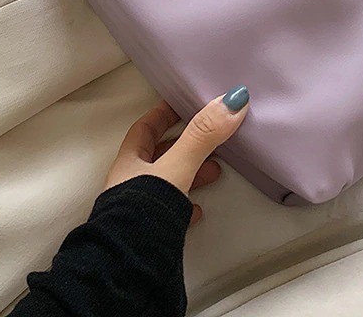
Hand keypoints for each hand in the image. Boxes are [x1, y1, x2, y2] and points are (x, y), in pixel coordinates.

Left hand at [105, 86, 249, 223]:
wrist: (130, 264)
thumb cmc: (144, 209)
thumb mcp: (177, 165)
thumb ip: (203, 135)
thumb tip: (232, 100)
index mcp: (130, 161)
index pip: (145, 128)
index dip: (163, 114)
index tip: (182, 104)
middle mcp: (131, 182)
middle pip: (158, 154)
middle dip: (185, 144)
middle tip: (210, 137)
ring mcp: (139, 209)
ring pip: (167, 182)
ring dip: (190, 173)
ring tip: (216, 171)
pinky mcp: (149, 232)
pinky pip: (170, 212)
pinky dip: (186, 205)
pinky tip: (198, 209)